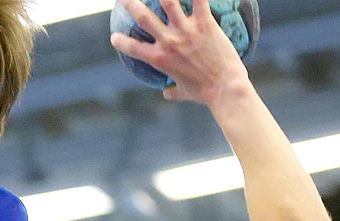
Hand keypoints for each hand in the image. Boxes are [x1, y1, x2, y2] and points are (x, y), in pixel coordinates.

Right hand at [110, 0, 251, 104]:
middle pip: (143, 17)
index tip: (114, 37)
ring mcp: (186, 30)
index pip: (132, 48)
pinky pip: (199, 0)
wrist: (225, 87)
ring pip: (168, 2)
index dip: (120, 41)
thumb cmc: (204, 92)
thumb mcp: (184, 92)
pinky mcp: (205, 23)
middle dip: (130, 3)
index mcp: (159, 59)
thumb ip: (173, 91)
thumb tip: (167, 92)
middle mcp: (168, 42)